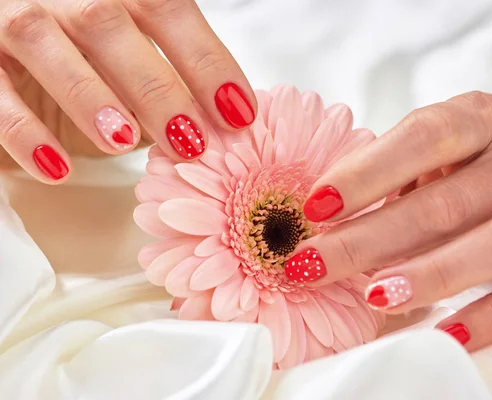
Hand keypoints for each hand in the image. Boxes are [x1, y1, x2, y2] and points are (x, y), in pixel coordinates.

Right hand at [0, 0, 255, 182]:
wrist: (6, 37)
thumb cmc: (83, 52)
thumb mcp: (128, 50)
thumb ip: (168, 71)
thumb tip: (224, 120)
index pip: (167, 8)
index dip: (206, 59)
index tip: (238, 113)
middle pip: (108, 22)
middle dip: (154, 85)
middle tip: (189, 140)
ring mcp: (10, 14)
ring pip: (43, 42)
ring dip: (90, 96)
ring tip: (124, 142)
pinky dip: (23, 130)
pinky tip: (56, 168)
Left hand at [285, 91, 491, 350]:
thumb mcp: (472, 136)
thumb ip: (414, 164)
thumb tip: (339, 206)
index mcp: (486, 121)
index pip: (421, 138)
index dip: (366, 172)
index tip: (315, 207)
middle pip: (442, 202)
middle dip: (370, 237)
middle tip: (312, 264)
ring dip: (428, 274)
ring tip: (374, 296)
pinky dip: (491, 317)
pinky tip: (447, 333)